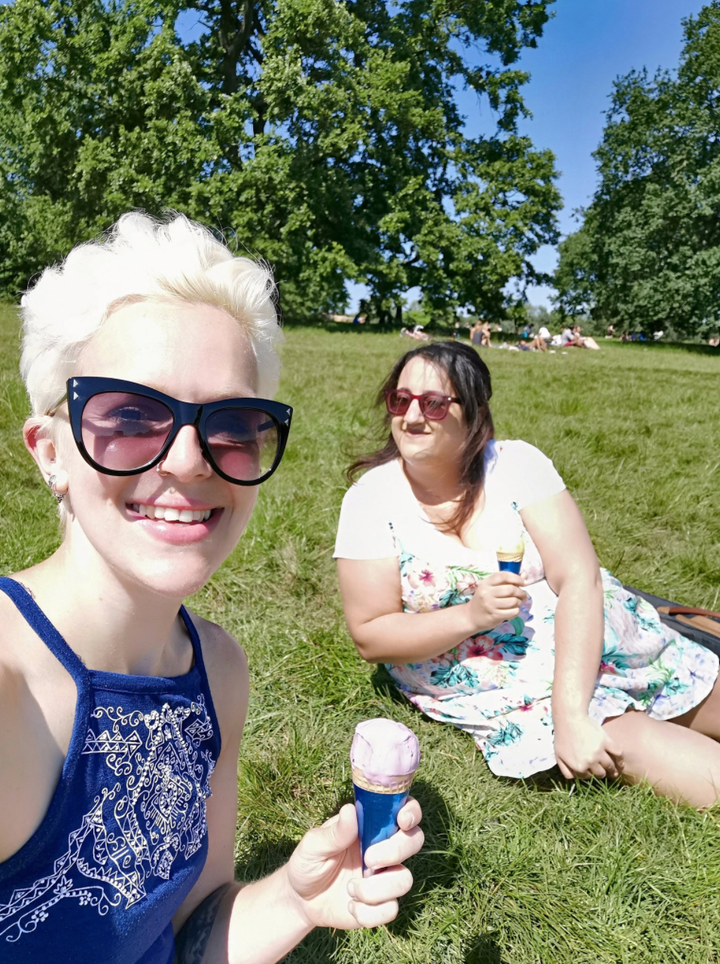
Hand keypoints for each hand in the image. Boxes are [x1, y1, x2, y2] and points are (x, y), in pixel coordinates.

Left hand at [285, 798, 422, 929]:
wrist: (301, 900)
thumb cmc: (308, 863)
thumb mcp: (313, 845)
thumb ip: (335, 832)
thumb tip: (350, 810)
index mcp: (371, 827)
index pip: (403, 811)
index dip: (411, 812)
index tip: (402, 821)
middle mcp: (384, 849)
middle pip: (414, 841)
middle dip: (396, 851)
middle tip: (368, 859)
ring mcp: (385, 877)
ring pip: (405, 879)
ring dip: (376, 889)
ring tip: (349, 889)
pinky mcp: (382, 905)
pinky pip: (391, 909)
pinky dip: (368, 912)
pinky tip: (350, 906)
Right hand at [467, 572, 526, 630]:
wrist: (471, 616)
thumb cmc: (483, 599)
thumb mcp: (491, 587)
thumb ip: (507, 581)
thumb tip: (525, 575)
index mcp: (486, 583)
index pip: (503, 576)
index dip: (516, 578)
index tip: (523, 582)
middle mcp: (487, 593)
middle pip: (511, 589)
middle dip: (521, 592)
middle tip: (524, 595)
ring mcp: (490, 605)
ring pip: (513, 601)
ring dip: (519, 602)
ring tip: (518, 602)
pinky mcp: (494, 616)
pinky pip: (512, 612)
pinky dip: (516, 610)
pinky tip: (514, 610)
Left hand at [554, 714, 623, 779]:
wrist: (569, 719)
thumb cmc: (562, 737)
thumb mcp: (558, 757)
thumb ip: (566, 771)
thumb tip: (576, 779)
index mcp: (579, 767)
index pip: (588, 777)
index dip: (590, 774)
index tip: (591, 772)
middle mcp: (590, 762)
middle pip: (601, 774)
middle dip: (602, 774)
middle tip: (605, 772)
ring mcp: (599, 752)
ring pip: (610, 766)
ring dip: (613, 770)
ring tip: (615, 772)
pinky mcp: (606, 742)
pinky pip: (618, 754)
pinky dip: (621, 760)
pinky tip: (620, 763)